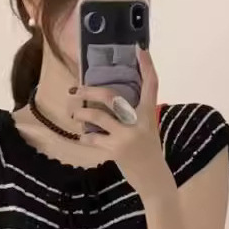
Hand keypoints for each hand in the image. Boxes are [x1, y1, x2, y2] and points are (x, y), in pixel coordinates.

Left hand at [70, 49, 173, 198]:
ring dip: (81, 112)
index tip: (139, 48)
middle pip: (111, 97)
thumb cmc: (149, 153)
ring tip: (74, 112)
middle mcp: (138, 121)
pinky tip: (83, 136)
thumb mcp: (148, 130)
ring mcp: (126, 136)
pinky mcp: (116, 150)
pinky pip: (94, 138)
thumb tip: (116, 104)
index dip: (146, 65)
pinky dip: (86, 136)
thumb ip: (137, 116)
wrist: (154, 179)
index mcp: (149, 113)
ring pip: (97, 116)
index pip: (151, 83)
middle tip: (77, 88)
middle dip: (90, 90)